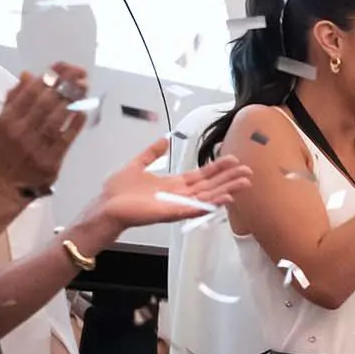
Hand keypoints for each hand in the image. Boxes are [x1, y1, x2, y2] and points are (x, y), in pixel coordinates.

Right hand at [0, 64, 88, 192]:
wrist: (4, 185)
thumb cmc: (5, 151)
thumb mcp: (2, 123)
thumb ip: (14, 99)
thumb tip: (28, 75)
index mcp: (7, 119)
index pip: (30, 91)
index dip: (49, 76)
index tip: (63, 66)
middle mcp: (20, 130)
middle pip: (45, 102)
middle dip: (65, 84)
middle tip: (80, 73)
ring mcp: (35, 146)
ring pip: (56, 118)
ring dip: (73, 100)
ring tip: (84, 86)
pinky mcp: (50, 160)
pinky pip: (65, 138)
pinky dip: (75, 123)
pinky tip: (84, 111)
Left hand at [83, 139, 252, 234]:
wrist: (106, 207)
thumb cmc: (118, 191)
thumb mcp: (136, 165)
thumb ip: (151, 153)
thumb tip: (163, 140)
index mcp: (173, 184)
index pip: (201, 175)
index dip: (217, 168)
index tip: (233, 160)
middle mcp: (180, 195)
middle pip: (210, 186)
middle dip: (229, 178)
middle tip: (248, 171)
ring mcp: (178, 205)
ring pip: (208, 197)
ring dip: (227, 190)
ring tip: (244, 183)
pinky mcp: (173, 213)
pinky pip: (196, 209)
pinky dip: (211, 204)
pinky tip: (225, 199)